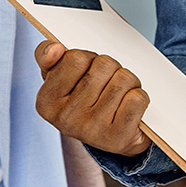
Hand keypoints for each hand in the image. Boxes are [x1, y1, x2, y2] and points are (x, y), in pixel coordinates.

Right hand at [34, 41, 151, 155]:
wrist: (110, 137)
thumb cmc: (84, 99)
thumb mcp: (60, 77)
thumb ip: (47, 56)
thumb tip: (54, 49)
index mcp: (46, 102)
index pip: (76, 58)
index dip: (88, 59)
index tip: (86, 72)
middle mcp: (66, 119)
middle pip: (104, 65)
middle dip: (111, 69)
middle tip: (105, 85)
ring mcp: (92, 130)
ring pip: (124, 78)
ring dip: (128, 82)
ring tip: (118, 96)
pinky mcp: (118, 138)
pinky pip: (137, 98)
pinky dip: (139, 97)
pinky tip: (128, 108)